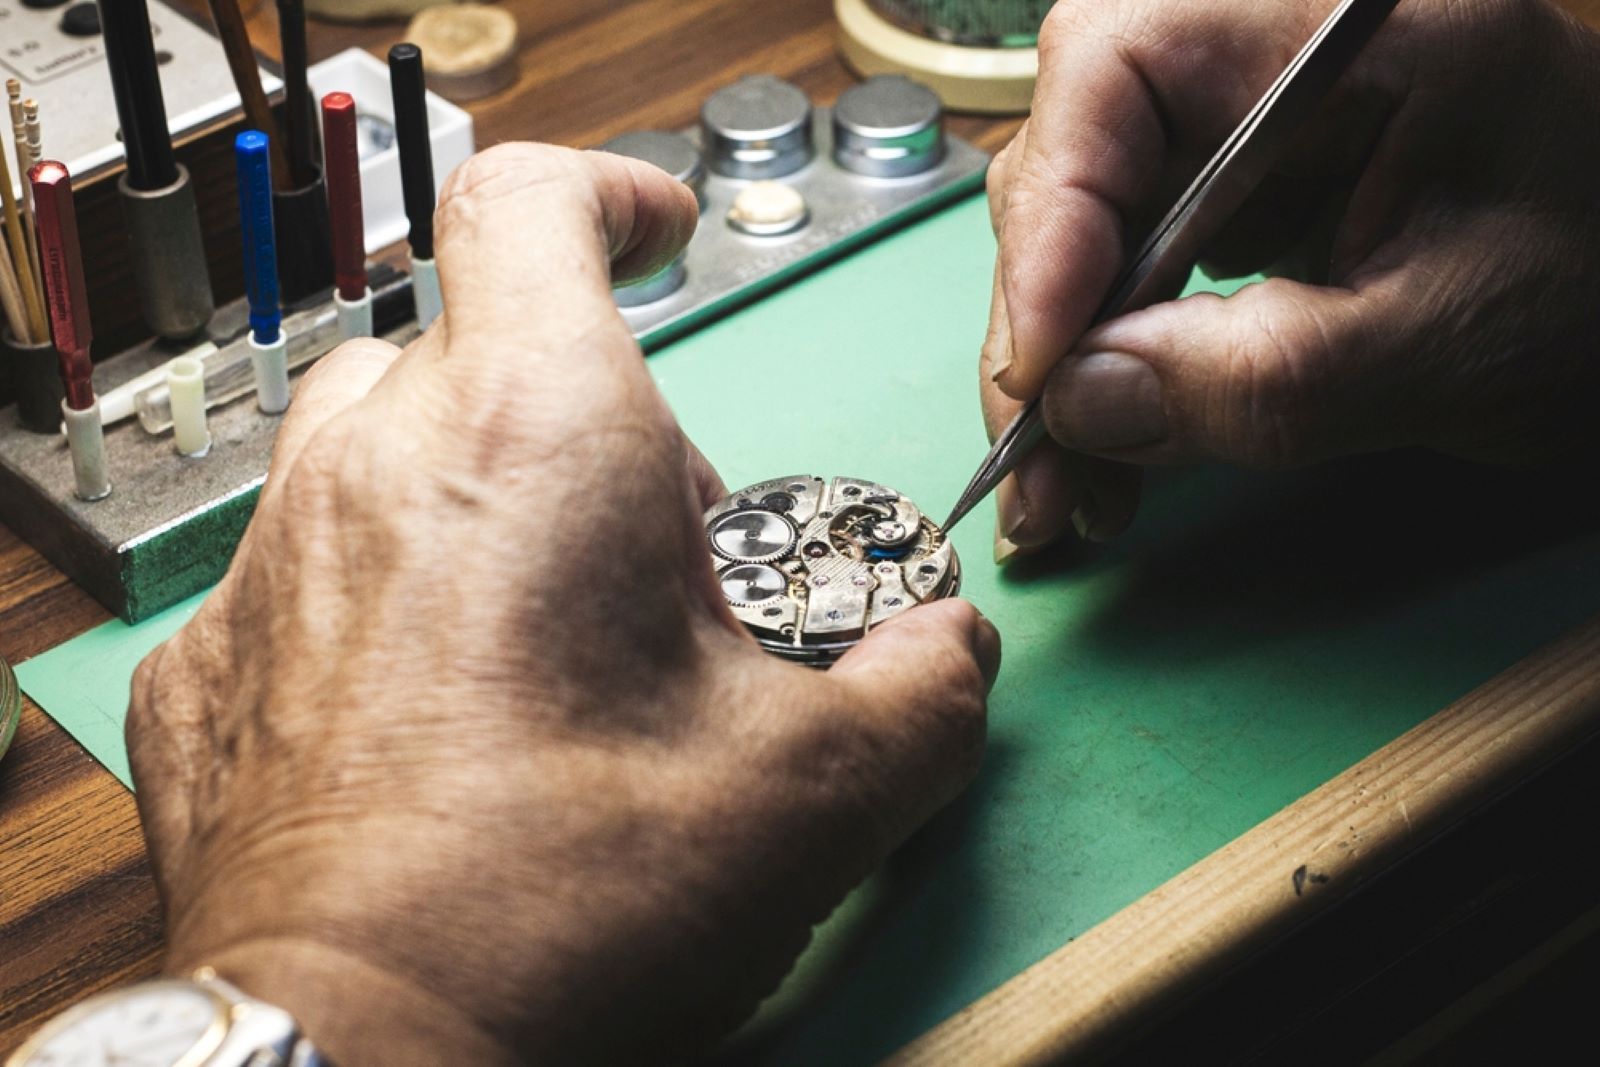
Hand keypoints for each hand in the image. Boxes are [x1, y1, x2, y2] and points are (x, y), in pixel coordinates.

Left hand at [126, 144, 999, 1065]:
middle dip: (580, 422)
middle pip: (479, 352)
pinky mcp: (212, 671)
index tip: (656, 235)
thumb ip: (922, 688)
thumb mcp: (817, 791)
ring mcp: (271, 567)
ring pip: (382, 454)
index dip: (610, 196)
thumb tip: (946, 653)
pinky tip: (442, 718)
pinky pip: (306, 577)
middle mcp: (375, 467)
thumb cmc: (567, 907)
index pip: (534, 204)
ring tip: (548, 633)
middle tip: (654, 558)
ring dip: (475, 501)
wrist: (369, 1053)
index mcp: (533, 434)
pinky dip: (381, 607)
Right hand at [984, 0, 1599, 553]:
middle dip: (1041, 321)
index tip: (1042, 368)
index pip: (1118, 64)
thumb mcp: (1438, 346)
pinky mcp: (1235, 195)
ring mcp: (1242, 124)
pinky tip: (1106, 453)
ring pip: (1085, 228)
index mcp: (1338, 20)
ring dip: (1062, 366)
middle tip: (1035, 466)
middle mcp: (1264, 49)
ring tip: (1066, 492)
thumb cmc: (1599, 290)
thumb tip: (1076, 404)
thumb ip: (1256, 378)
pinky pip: (1129, 269)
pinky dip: (1107, 367)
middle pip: (1078, 156)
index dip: (1055, 217)